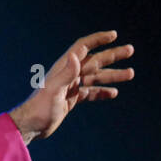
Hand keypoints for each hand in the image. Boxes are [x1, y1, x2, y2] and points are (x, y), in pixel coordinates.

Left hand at [9, 31, 134, 143]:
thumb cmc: (39, 108)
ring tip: (130, 73)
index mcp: (63, 68)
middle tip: (130, 50)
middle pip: (94, 61)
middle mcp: (67, 75)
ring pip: (95, 78)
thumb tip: (76, 55)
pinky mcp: (70, 99)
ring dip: (112, 75)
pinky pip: (89, 93)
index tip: (114, 35)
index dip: (97, 39)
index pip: (83, 48)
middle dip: (112, 55)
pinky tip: (113, 93)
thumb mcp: (54, 91)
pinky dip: (101, 92)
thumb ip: (66, 74)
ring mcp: (70, 87)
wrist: (30, 126)